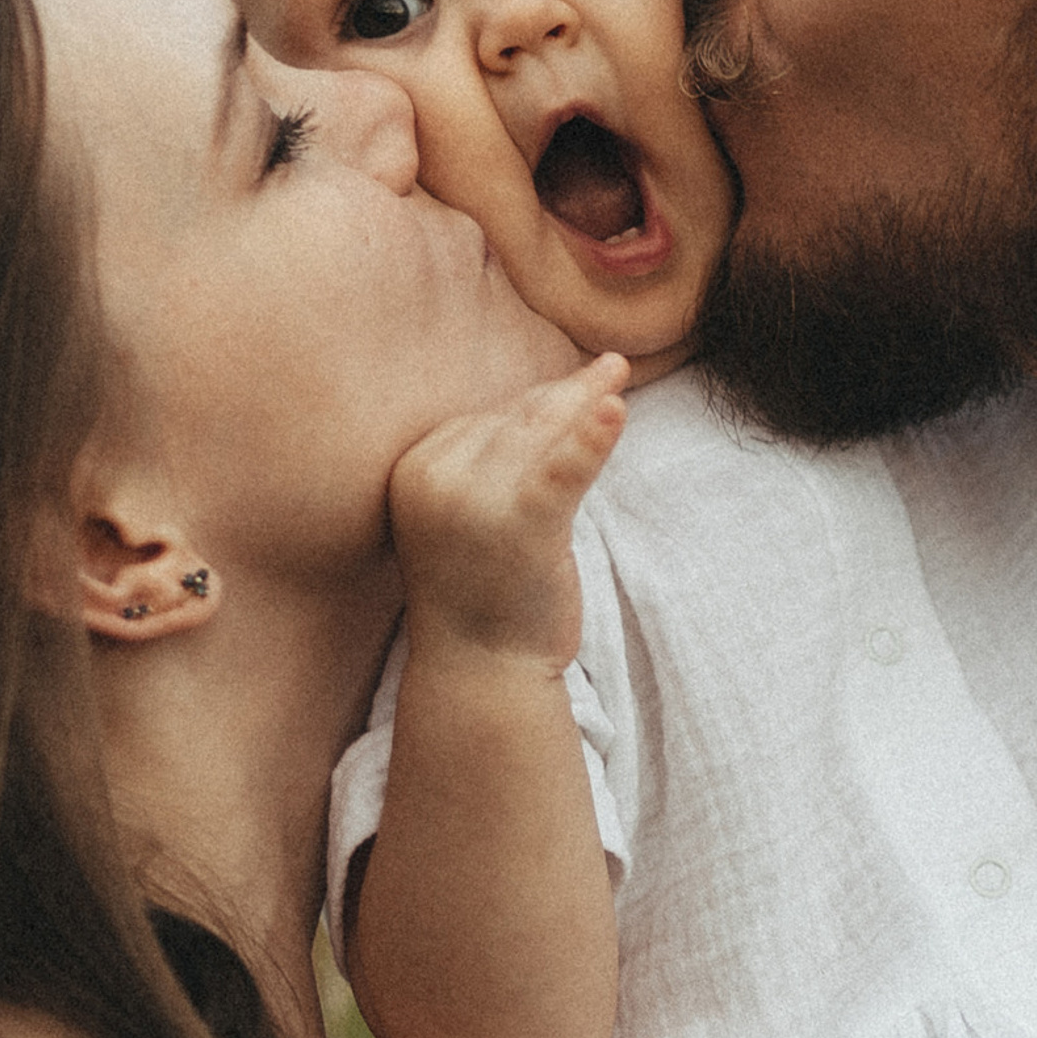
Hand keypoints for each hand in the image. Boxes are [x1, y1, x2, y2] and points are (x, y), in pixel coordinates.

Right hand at [386, 356, 627, 666]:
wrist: (481, 673)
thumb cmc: (486, 594)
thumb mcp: (477, 516)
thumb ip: (494, 464)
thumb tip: (545, 403)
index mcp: (416, 469)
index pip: (489, 419)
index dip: (540, 401)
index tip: (579, 385)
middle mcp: (435, 477)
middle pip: (518, 419)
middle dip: (568, 392)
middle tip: (614, 364)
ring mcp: (474, 501)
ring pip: (543, 435)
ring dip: (588, 399)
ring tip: (620, 368)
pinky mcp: (518, 526)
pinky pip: (562, 472)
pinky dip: (591, 440)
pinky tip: (617, 409)